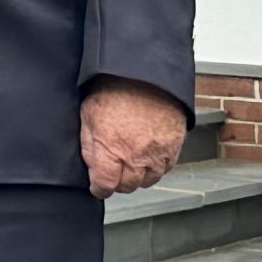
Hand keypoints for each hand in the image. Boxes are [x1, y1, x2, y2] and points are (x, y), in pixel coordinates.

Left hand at [79, 78, 186, 197]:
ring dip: (138, 176)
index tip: (98, 185)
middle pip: (127, 187)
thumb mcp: (88, 113)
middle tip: (114, 170)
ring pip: (147, 181)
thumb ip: (88, 144)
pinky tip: (148, 155)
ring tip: (131, 162)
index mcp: (111, 150)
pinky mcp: (174, 149)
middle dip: (117, 181)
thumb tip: (91, 165)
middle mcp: (135, 158)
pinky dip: (156, 167)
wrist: (146, 74)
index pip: (105, 186)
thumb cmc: (115, 88)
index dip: (99, 187)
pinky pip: (165, 169)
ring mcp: (157, 155)